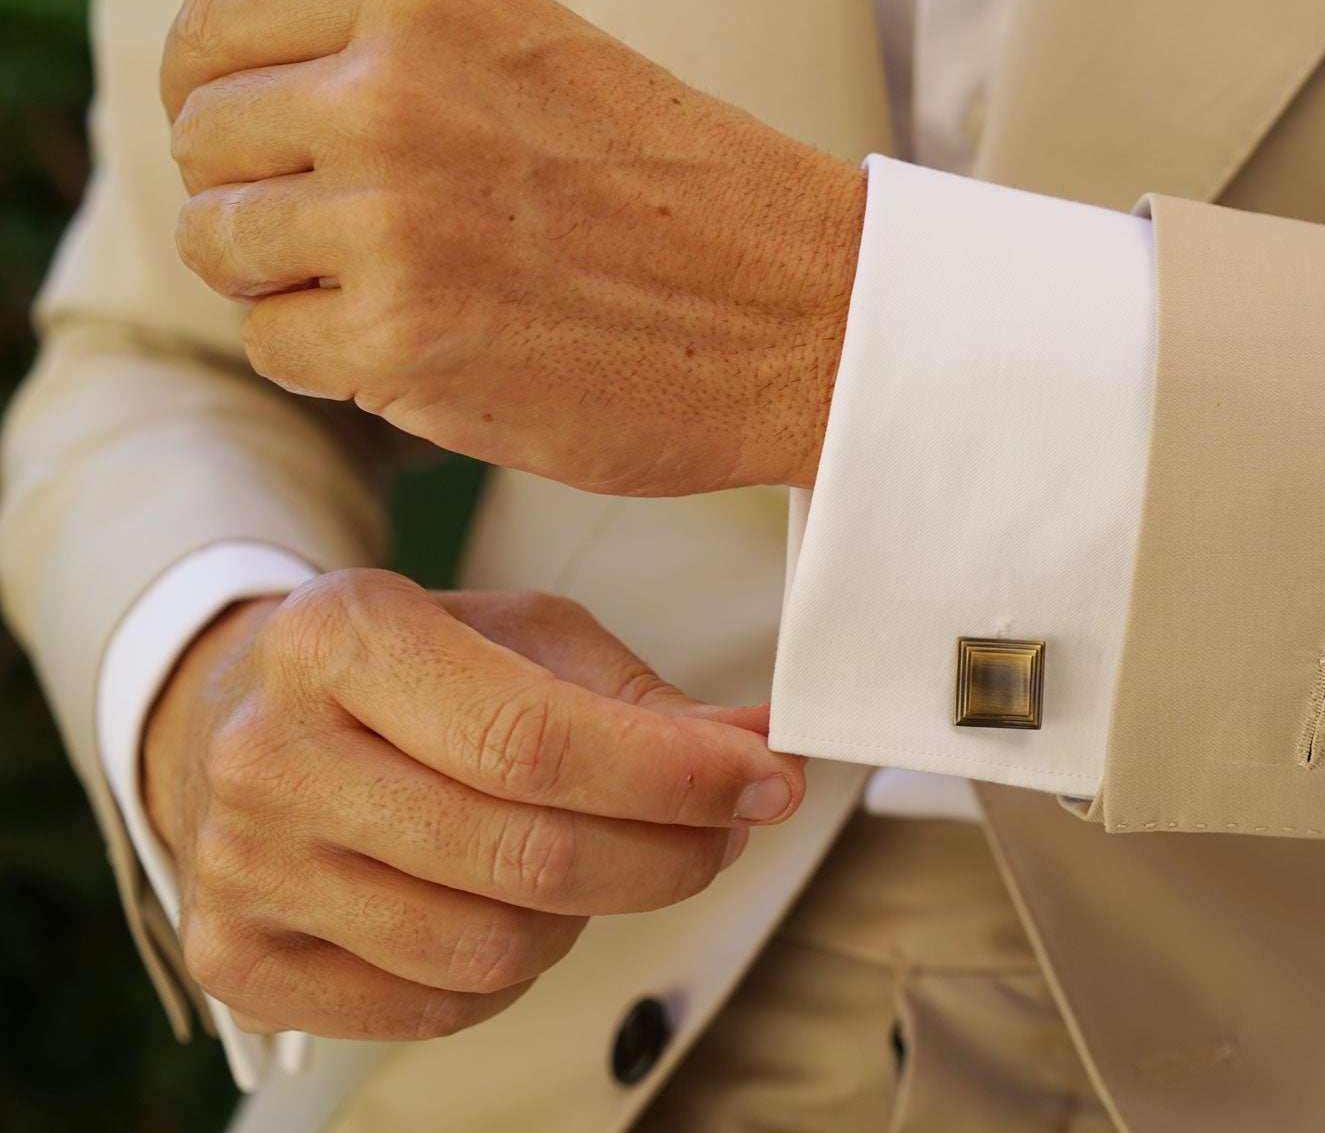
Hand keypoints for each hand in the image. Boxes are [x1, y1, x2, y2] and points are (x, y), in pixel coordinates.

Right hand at [140, 570, 804, 1040]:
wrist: (243, 718)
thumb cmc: (406, 672)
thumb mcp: (520, 636)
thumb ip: (644, 699)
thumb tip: (764, 749)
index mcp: (340, 636)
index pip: (533, 739)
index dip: (672, 777)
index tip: (765, 782)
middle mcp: (272, 753)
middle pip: (523, 855)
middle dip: (664, 855)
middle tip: (723, 832)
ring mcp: (243, 866)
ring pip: (489, 946)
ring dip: (588, 915)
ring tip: (604, 861)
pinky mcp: (239, 959)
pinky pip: (434, 1007)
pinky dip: (509, 975)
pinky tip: (515, 908)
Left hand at [161, 0, 866, 495]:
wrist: (802, 310)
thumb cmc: (681, 193)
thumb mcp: (532, 51)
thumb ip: (389, 54)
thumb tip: (240, 107)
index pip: (211, 31)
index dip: (215, 97)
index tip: (256, 144)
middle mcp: (390, 90)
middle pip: (203, 146)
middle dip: (259, 197)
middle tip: (355, 237)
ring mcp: (390, 220)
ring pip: (222, 249)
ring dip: (291, 281)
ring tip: (398, 290)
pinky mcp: (401, 341)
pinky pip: (273, 345)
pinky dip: (333, 358)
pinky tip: (426, 345)